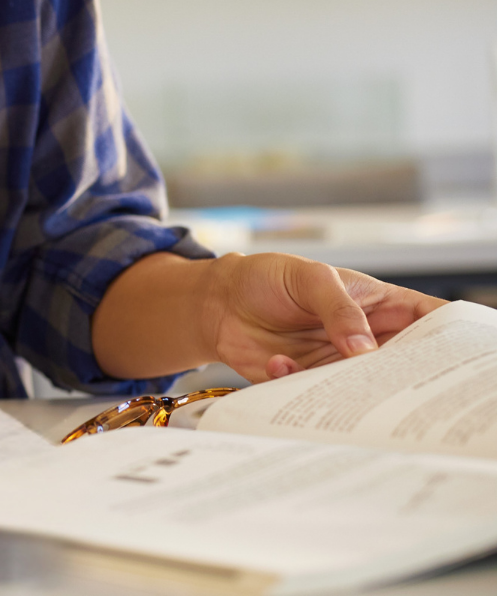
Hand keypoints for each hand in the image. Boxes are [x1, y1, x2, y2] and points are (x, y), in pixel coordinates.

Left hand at [204, 253, 444, 382]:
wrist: (220, 301)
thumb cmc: (269, 278)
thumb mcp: (308, 277)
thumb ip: (338, 307)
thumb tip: (365, 348)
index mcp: (380, 306)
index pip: (430, 322)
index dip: (449, 341)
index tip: (454, 362)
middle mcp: (366, 340)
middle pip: (405, 367)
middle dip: (406, 382)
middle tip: (398, 390)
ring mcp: (339, 364)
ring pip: (365, 390)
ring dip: (352, 391)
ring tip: (331, 379)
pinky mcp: (309, 383)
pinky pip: (318, 398)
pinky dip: (302, 388)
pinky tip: (279, 364)